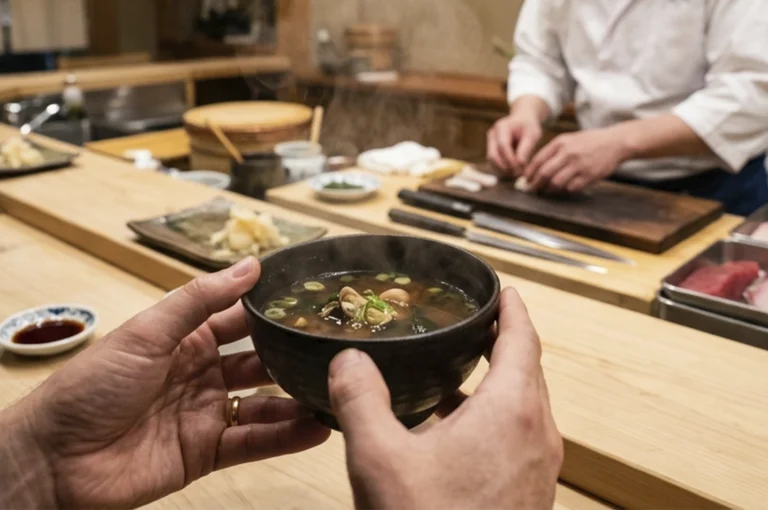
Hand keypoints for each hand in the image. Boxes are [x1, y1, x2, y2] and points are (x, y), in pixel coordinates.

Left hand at [2, 257, 329, 508]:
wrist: (56, 459)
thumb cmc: (91, 386)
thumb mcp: (147, 332)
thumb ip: (199, 300)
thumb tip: (249, 265)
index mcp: (185, 339)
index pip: (238, 319)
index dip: (271, 310)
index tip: (311, 300)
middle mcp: (201, 373)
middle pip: (258, 361)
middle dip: (292, 354)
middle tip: (334, 348)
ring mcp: (206, 413)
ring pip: (263, 403)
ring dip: (296, 399)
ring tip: (334, 392)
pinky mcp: (207, 452)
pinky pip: (254, 442)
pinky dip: (285, 437)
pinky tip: (317, 429)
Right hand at [329, 288, 562, 509]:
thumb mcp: (380, 458)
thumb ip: (361, 400)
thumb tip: (350, 361)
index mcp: (511, 411)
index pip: (523, 339)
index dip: (512, 309)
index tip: (502, 290)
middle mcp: (536, 434)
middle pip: (527, 369)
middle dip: (502, 341)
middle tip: (471, 323)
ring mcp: (538, 466)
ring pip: (524, 404)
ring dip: (496, 381)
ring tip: (456, 370)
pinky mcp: (530, 492)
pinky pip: (518, 436)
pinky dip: (494, 416)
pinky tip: (453, 429)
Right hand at [488, 112, 542, 174]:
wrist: (522, 120)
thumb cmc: (528, 127)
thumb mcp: (532, 135)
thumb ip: (526, 149)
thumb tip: (520, 164)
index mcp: (502, 127)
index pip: (502, 146)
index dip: (510, 159)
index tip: (520, 169)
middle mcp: (492, 134)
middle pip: (493, 155)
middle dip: (505, 167)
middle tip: (518, 175)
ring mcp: (489, 141)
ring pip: (491, 160)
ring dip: (503, 169)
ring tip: (516, 173)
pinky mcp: (490, 148)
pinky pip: (493, 162)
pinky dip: (502, 168)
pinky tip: (513, 170)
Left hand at [525, 127, 629, 192]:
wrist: (615, 142)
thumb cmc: (590, 142)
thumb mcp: (569, 139)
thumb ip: (553, 151)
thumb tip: (535, 167)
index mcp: (561, 142)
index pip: (538, 160)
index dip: (529, 173)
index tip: (525, 180)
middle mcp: (568, 153)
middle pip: (544, 173)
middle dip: (535, 184)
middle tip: (532, 190)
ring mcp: (579, 164)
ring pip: (556, 182)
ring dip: (550, 189)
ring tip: (548, 190)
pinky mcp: (589, 175)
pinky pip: (571, 187)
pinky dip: (566, 190)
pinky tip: (565, 188)